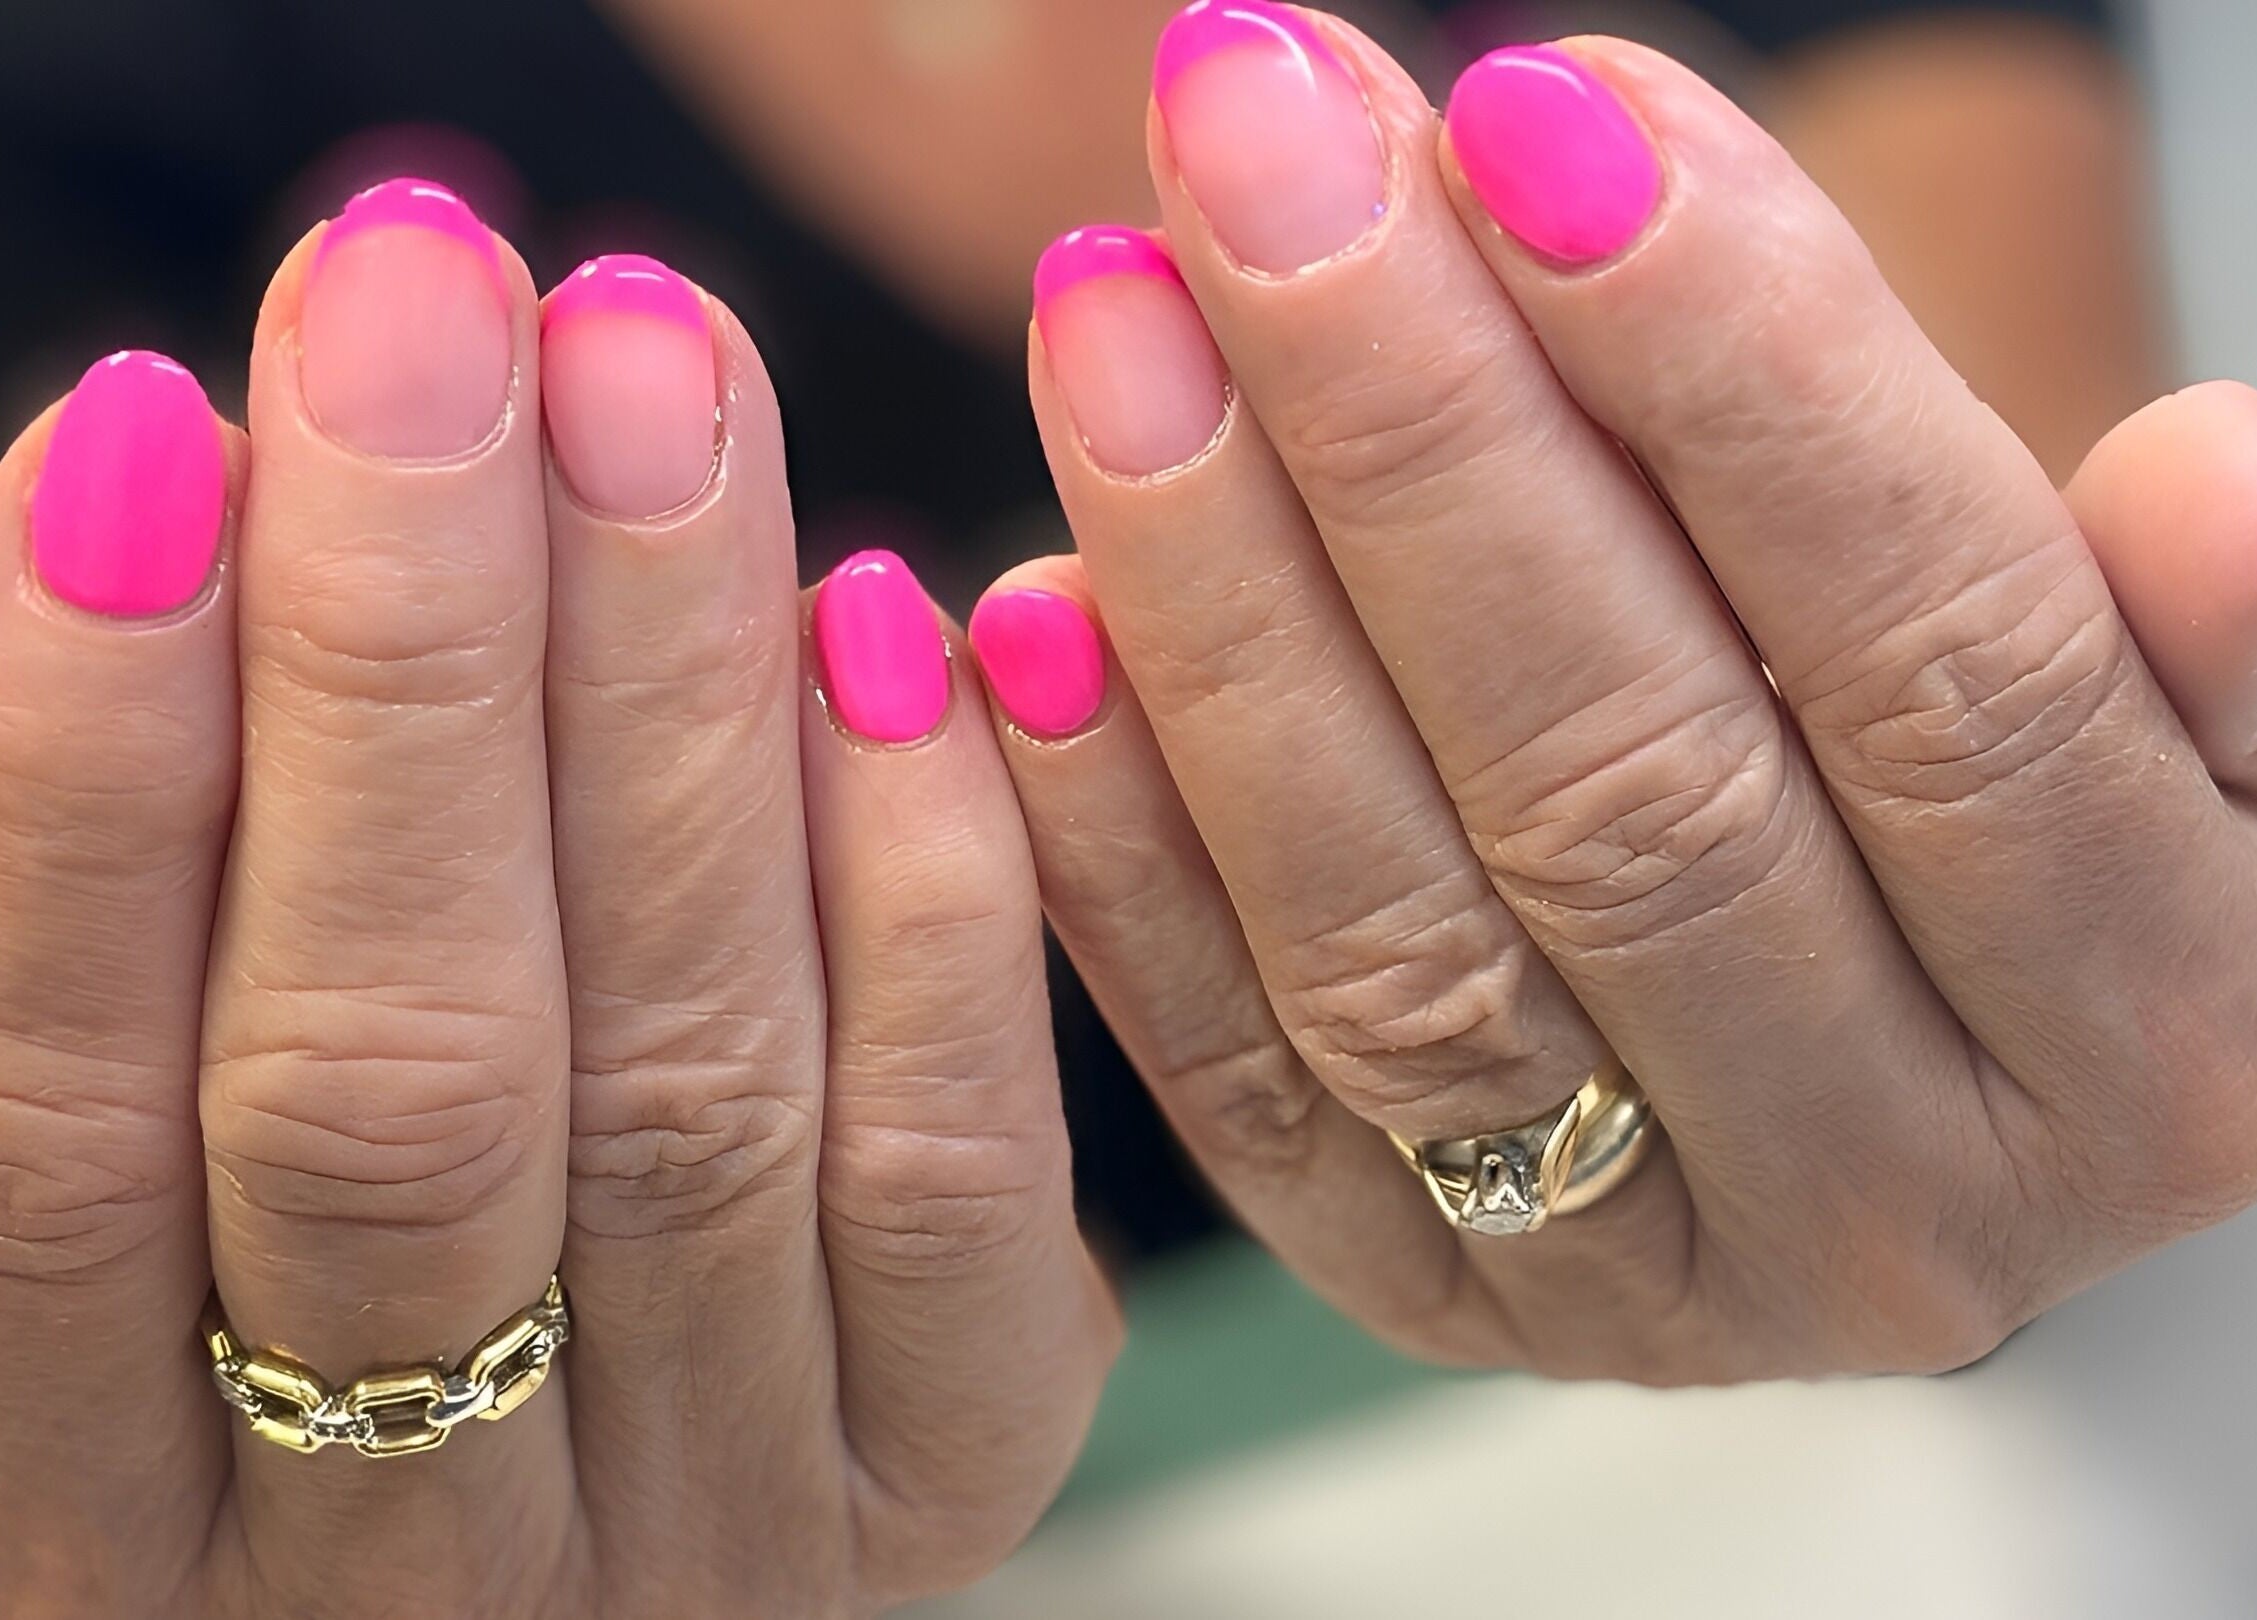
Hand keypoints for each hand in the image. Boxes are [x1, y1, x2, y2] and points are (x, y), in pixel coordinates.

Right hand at [0, 183, 1114, 1617]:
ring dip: (668, 701)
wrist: (580, 1446)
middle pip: (394, 1086)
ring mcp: (700, 1539)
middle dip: (405, 665)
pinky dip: (918, 888)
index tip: (148, 428)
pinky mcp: (942, 1472)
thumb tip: (148, 496)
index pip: (65, 1125)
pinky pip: (947, 1177)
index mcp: (106, 1507)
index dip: (97, 770)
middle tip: (426, 306)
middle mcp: (401, 1569)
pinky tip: (883, 624)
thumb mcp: (163, 1075)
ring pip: (684, 1099)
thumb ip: (134, 869)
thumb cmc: (306, 1193)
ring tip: (651, 379)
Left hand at [969, 6, 2256, 1380]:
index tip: (1538, 116)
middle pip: (1631, 793)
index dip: (1741, 383)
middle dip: (1416, 438)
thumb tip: (2209, 489)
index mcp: (2163, 1032)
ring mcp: (1636, 1273)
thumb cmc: (2047, 768)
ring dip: (1224, 605)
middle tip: (1251, 140)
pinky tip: (1020, 617)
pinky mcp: (1425, 1282)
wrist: (1907, 1010)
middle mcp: (1899, 1200)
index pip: (1943, 678)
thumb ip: (2217, 627)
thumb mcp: (2205, 701)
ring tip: (1109, 311)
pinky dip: (1116, 847)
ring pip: (1402, 933)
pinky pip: (1240, 1078)